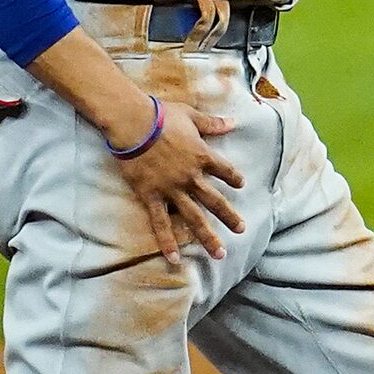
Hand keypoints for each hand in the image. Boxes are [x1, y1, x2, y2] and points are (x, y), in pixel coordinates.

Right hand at [109, 100, 244, 261]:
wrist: (132, 122)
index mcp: (202, 156)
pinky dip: (168, 242)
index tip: (241, 183)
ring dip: (208, 237)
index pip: (225, 170)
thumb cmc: (160, 115)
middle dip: (230, 216)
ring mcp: (171, 189)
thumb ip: (213, 123)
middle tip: (241, 229)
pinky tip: (175, 258)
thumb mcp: (191, 116)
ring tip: (219, 254)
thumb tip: (235, 121)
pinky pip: (161, 223)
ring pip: (194, 218)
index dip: (234, 177)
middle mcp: (190, 177)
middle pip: (215, 201)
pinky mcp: (151, 196)